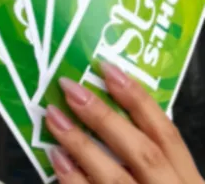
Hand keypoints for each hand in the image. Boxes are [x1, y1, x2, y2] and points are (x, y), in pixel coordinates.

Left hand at [45, 62, 203, 183]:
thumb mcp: (167, 183)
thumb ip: (148, 160)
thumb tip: (107, 116)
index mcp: (188, 183)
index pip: (166, 134)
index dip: (137, 99)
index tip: (107, 70)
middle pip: (141, 152)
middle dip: (105, 118)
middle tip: (70, 89)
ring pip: (114, 178)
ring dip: (80, 144)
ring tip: (52, 117)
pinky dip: (74, 180)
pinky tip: (56, 160)